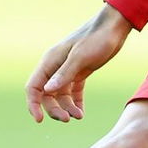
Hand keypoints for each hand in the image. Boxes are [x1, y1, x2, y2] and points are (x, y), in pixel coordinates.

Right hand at [25, 5, 134, 123]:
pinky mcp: (81, 72)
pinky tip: (81, 113)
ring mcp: (68, 70)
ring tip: (78, 117)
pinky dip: (75, 103)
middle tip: (67, 119)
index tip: (40, 120)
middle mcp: (55, 67)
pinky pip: (73, 92)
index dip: (33, 104)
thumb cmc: (97, 38)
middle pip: (47, 95)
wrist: (115, 27)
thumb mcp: (81, 57)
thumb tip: (47, 91)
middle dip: (54, 109)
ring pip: (60, 95)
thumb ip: (64, 74)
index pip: (33, 87)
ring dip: (66, 108)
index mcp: (50, 61)